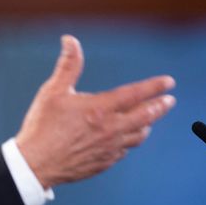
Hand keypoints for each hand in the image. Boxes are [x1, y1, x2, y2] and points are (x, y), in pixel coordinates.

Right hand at [15, 35, 175, 188]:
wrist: (36, 164)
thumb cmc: (42, 126)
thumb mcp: (53, 91)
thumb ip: (68, 65)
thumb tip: (71, 40)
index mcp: (100, 109)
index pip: (135, 94)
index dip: (154, 87)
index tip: (169, 82)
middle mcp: (110, 129)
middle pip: (145, 116)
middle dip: (160, 107)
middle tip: (169, 101)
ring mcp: (109, 148)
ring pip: (138, 136)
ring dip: (147, 125)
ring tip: (149, 119)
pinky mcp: (104, 162)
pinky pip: (125, 150)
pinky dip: (130, 140)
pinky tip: (126, 138)